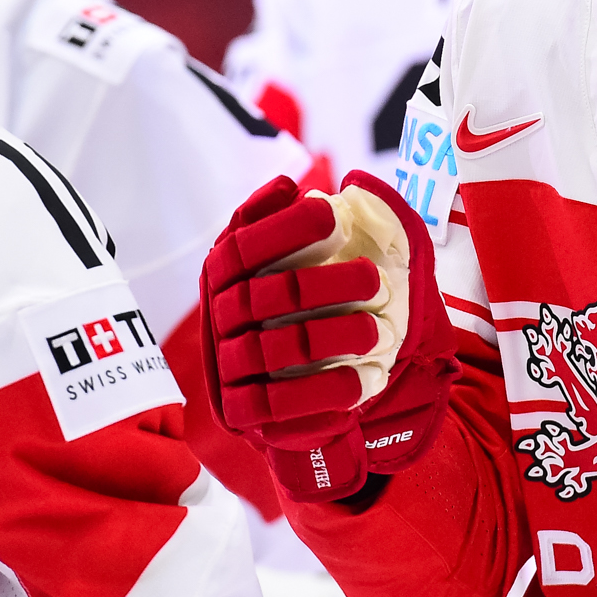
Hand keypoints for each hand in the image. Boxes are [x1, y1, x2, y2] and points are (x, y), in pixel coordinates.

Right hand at [200, 170, 459, 501]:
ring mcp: (228, 365)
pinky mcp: (242, 410)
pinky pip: (279, 403)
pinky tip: (364, 381)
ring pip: (276, 348)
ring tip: (376, 331)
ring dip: (331, 337)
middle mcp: (219, 316)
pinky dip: (324, 391)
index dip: (282, 228)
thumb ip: (285, 226)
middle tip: (374, 279)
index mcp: (223, 274)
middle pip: (266, 295)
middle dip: (323, 285)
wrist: (275, 390)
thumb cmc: (287, 310)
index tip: (330, 214)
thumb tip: (286, 186)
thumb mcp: (283, 265)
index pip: (242, 246)